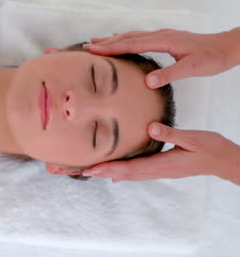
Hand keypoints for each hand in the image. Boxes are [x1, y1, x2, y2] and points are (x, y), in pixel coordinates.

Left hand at [82, 123, 239, 184]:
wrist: (222, 160)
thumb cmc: (209, 148)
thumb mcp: (192, 138)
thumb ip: (171, 133)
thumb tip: (151, 127)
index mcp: (161, 164)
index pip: (129, 168)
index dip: (109, 169)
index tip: (91, 169)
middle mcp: (156, 171)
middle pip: (123, 174)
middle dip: (100, 172)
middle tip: (81, 172)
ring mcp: (158, 171)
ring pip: (127, 175)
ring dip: (107, 173)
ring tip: (89, 172)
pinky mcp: (160, 168)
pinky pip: (135, 172)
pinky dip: (121, 174)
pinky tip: (113, 176)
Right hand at [83, 28, 239, 87]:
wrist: (226, 47)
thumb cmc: (211, 58)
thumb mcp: (192, 68)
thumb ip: (170, 74)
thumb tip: (148, 80)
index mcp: (164, 41)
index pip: (131, 43)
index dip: (111, 48)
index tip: (93, 51)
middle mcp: (160, 35)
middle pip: (127, 37)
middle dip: (106, 43)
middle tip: (86, 47)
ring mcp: (162, 35)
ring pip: (132, 36)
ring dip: (113, 40)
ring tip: (96, 43)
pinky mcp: (165, 39)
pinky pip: (139, 37)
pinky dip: (125, 39)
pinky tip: (120, 39)